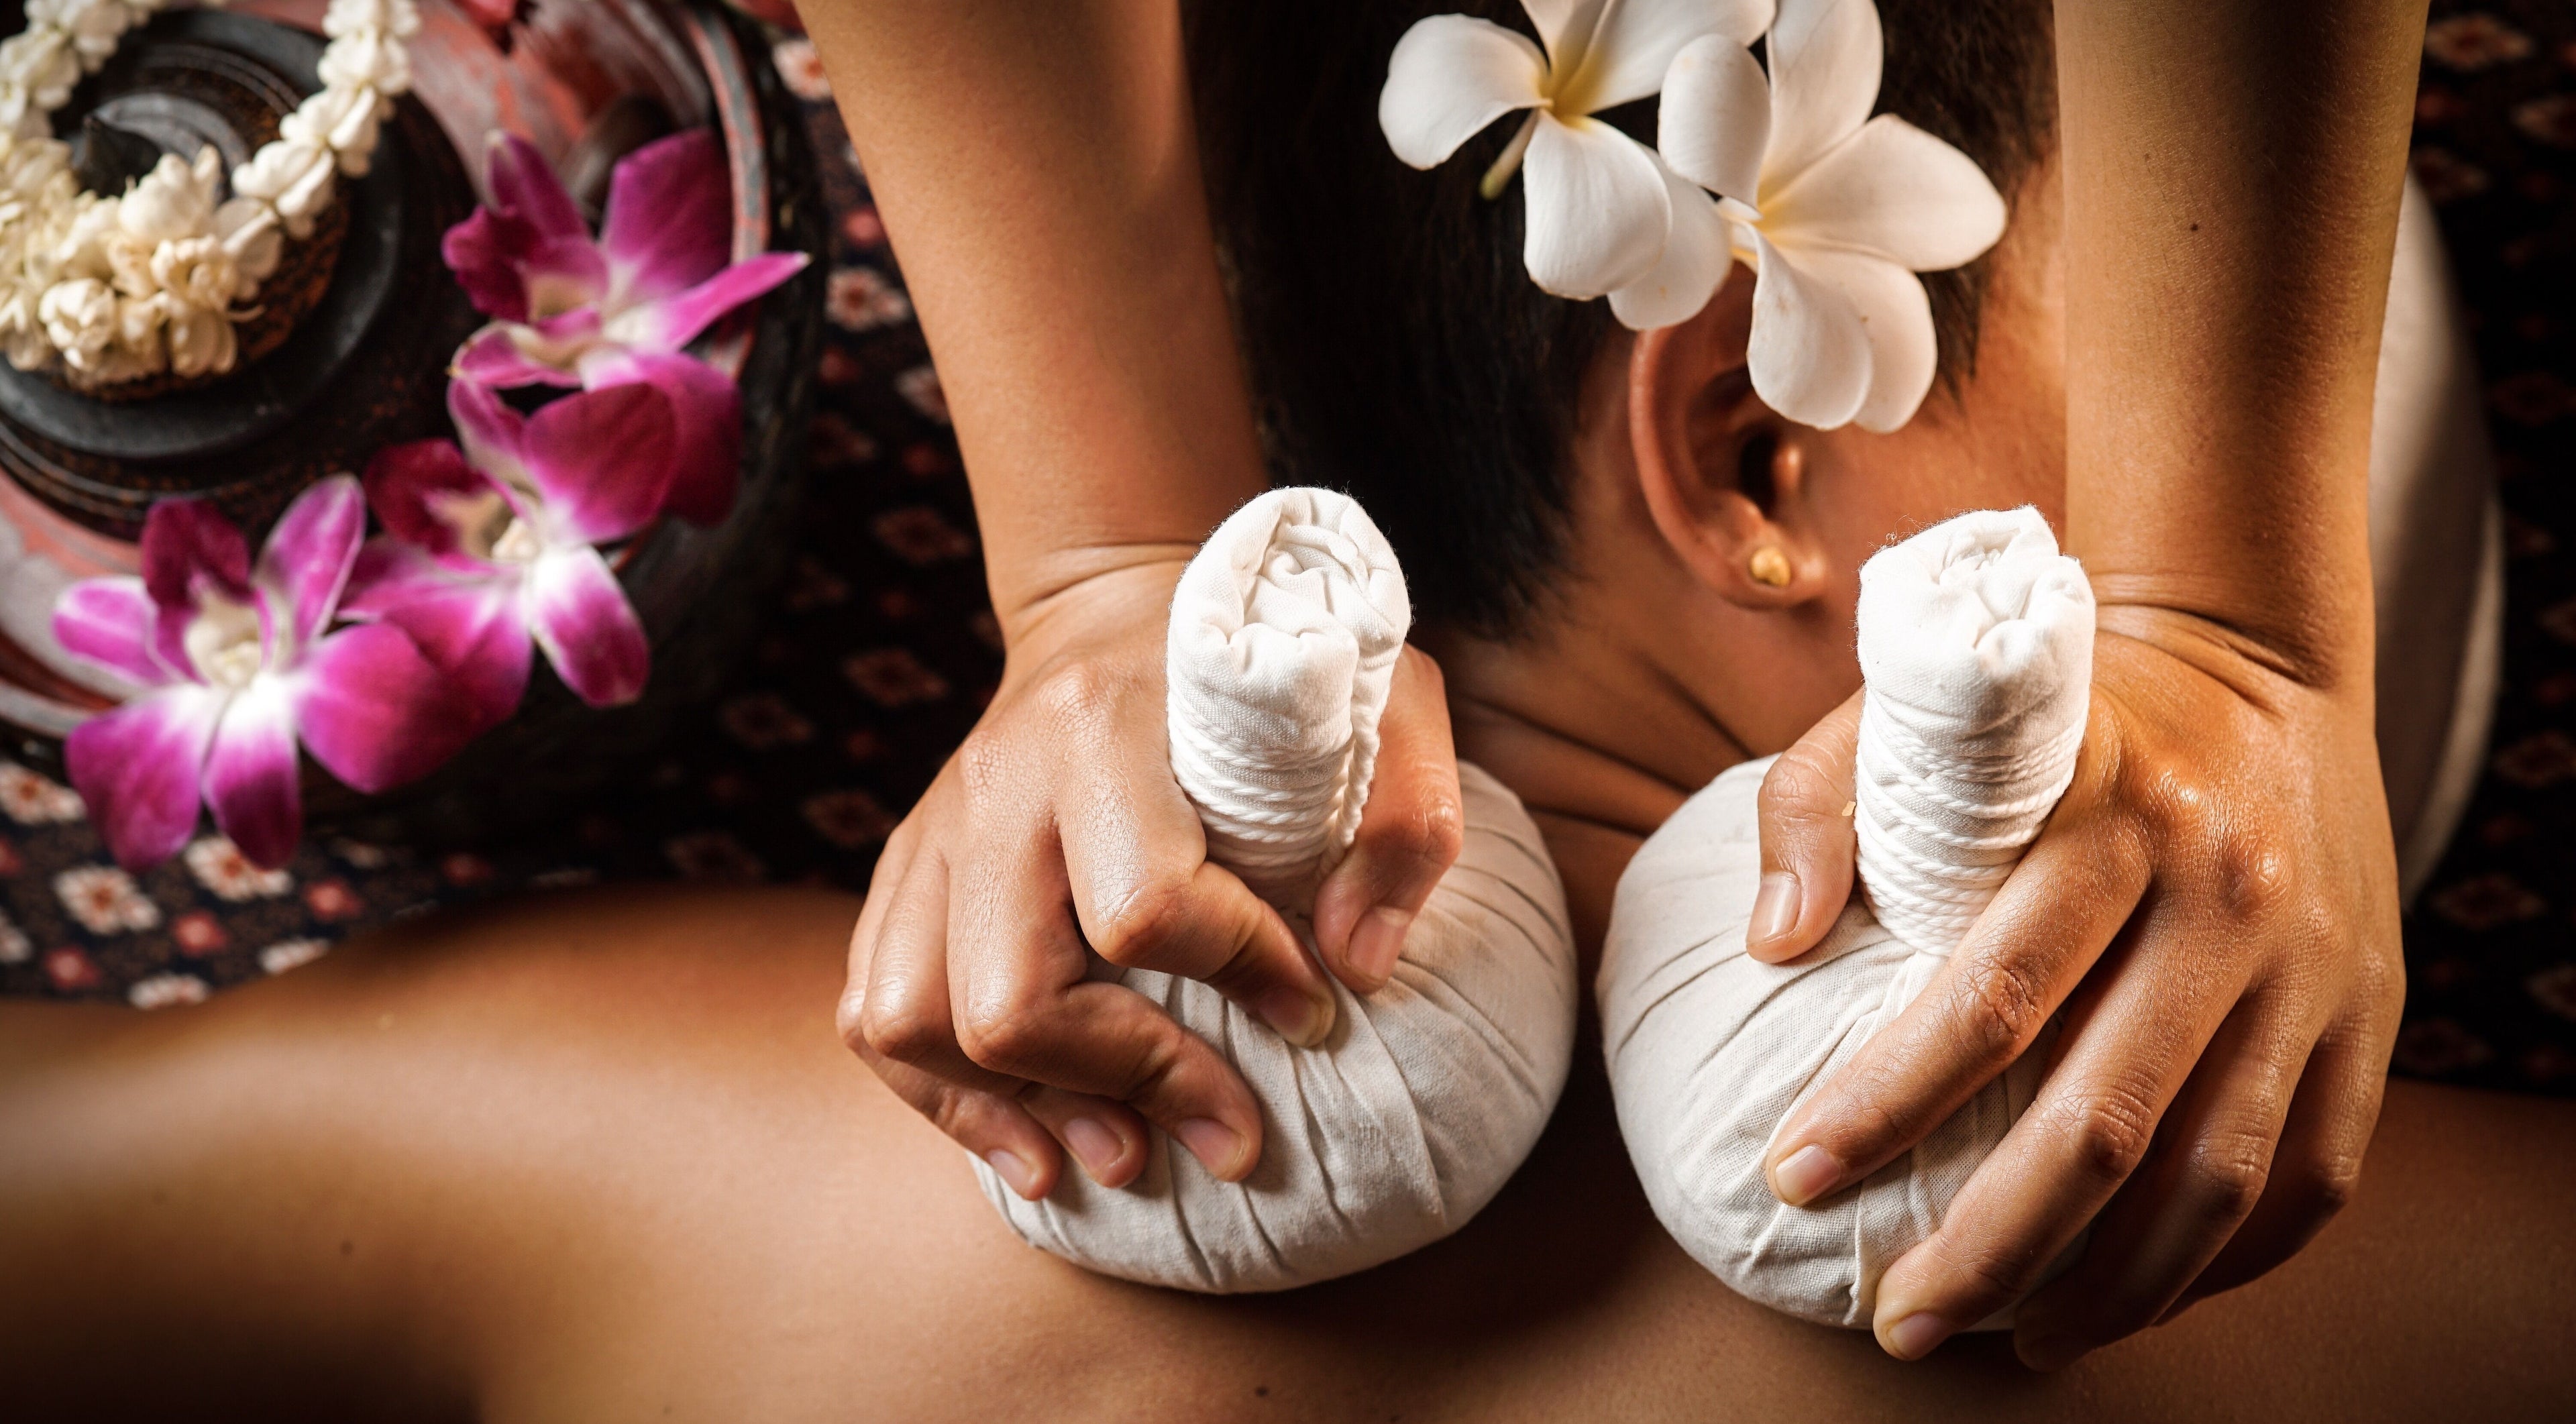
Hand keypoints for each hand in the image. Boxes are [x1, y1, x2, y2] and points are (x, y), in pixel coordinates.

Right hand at [839, 562, 1464, 1200]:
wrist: (1120, 605)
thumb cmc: (1262, 662)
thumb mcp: (1381, 694)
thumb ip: (1404, 818)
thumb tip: (1356, 969)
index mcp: (1103, 729)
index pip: (1146, 907)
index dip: (1241, 979)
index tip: (1311, 1011)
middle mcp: (998, 783)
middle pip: (1011, 995)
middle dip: (1127, 1082)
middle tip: (1226, 1131)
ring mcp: (936, 828)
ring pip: (912, 1019)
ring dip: (1017, 1111)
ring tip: (1121, 1156)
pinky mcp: (908, 867)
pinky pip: (873, 1008)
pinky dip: (944, 1098)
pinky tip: (1032, 1145)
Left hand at [1749, 605, 2402, 1368]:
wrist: (2251, 653)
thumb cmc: (2055, 707)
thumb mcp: (1923, 708)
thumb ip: (1818, 804)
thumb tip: (1767, 942)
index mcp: (2110, 815)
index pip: (1990, 997)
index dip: (1885, 1106)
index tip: (1792, 1179)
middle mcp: (2225, 897)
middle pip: (2103, 1120)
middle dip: (1989, 1246)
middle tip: (1899, 1319)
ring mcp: (2311, 965)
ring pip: (2216, 1177)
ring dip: (2109, 1289)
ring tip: (2010, 1341)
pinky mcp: (2370, 1012)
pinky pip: (2312, 1176)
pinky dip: (2223, 1264)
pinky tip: (2131, 1299)